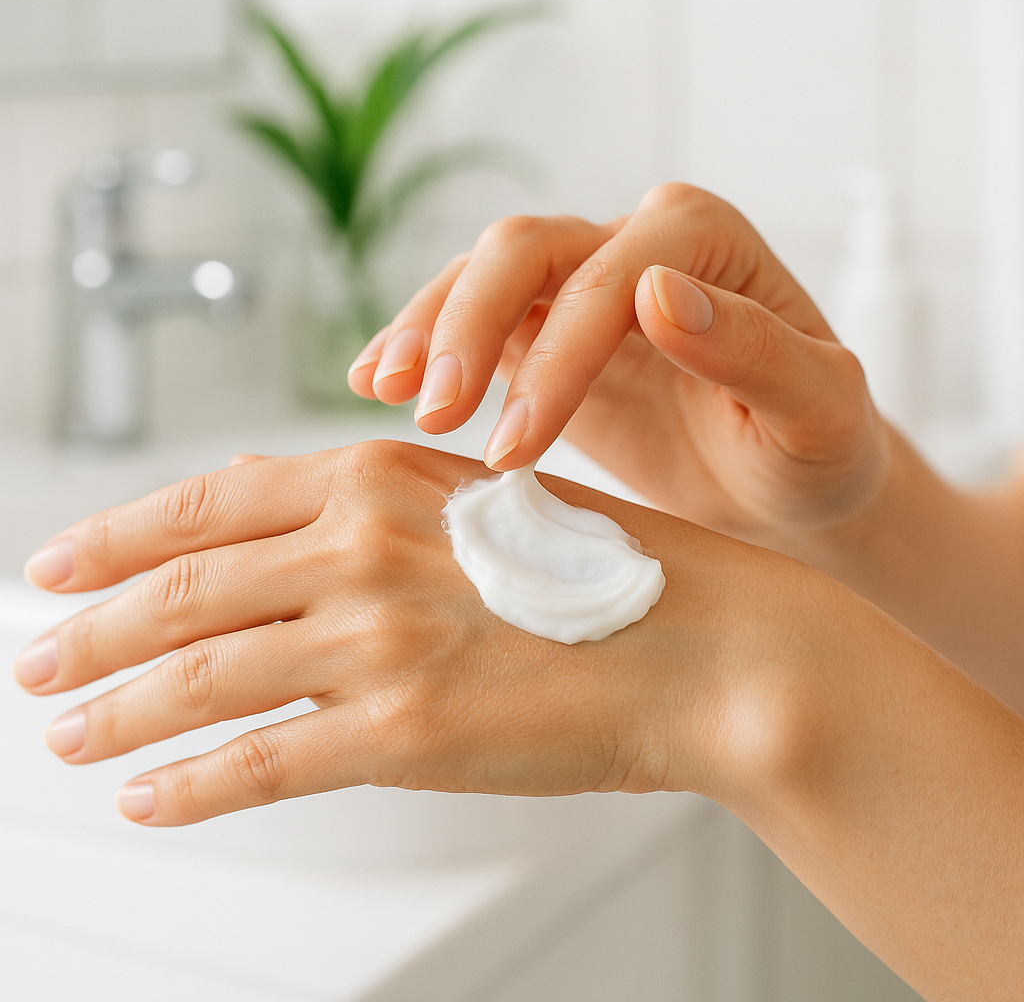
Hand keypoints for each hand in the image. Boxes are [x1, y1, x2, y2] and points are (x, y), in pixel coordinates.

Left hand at [14, 441, 734, 824]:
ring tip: (66, 735)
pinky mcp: (405, 733)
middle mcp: (362, 547)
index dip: (117, 537)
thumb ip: (371, 510)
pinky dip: (191, 785)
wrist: (707, 645)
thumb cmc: (606, 572)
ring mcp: (378, 640)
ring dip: (117, 711)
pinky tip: (152, 798)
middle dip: (88, 631)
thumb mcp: (479, 505)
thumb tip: (268, 521)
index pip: (206, 504)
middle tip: (35, 659)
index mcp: (379, 477)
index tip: (59, 568)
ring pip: (200, 679)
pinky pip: (262, 764)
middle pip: (181, 591)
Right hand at [348, 183, 889, 544]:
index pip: (612, 276)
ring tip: (381, 390)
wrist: (778, 485)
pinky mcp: (542, 333)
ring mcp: (580, 285)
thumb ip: (755, 351)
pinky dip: (422, 346)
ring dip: (428, 328)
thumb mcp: (817, 408)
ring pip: (482, 276)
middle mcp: (635, 243)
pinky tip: (377, 381)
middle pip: (526, 250)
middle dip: (470, 325)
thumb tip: (659, 293)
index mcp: (704, 241)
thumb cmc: (810, 449)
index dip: (557, 357)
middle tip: (434, 413)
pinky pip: (470, 324)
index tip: (516, 446)